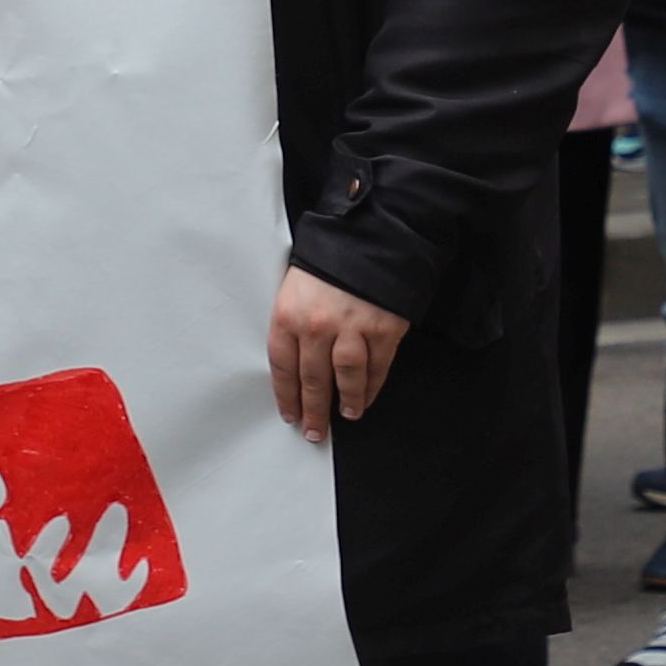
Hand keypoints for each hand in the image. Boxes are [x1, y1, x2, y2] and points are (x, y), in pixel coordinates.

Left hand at [268, 268, 409, 442]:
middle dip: (313, 410)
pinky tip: (368, 396)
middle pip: (312, 380)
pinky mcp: (382, 329)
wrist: (371, 234)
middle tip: (314, 431)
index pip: (282, 367)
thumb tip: (295, 363)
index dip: (286, 396)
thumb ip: (293, 322)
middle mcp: (317, 325)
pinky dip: (372, 386)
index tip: (290, 414)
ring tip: (347, 415)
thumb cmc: (328, 259)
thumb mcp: (296, 285)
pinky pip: (376, 367)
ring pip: (346, 378)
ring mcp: (352, 329)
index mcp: (289, 313)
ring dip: (347, 402)